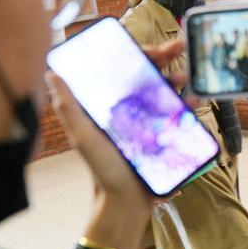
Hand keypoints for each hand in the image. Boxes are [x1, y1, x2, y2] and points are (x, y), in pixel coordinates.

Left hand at [48, 38, 188, 248]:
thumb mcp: (83, 137)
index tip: (154, 47)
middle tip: (180, 47)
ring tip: (188, 76)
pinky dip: (188, 105)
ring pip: (165, 91)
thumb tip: (52, 74)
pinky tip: (195, 101)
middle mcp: (129, 109)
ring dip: (178, 79)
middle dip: (165, 59)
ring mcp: (148, 121)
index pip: (125, 70)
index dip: (141, 54)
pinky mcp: (165, 135)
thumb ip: (69, 107)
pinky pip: (178, 115)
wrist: (126, 202)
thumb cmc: (101, 170)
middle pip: (149, 75)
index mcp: (109, 104)